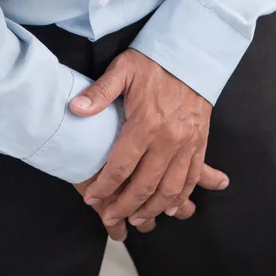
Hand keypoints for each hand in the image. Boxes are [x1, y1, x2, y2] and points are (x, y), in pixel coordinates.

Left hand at [70, 49, 228, 227]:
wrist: (193, 56)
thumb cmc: (155, 63)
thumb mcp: (123, 70)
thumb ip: (99, 92)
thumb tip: (74, 109)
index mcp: (146, 124)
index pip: (120, 167)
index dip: (104, 188)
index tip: (91, 200)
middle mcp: (168, 140)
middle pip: (144, 186)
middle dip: (125, 207)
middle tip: (110, 216)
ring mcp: (187, 144)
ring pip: (170, 189)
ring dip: (153, 209)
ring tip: (137, 220)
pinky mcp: (200, 144)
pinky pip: (192, 178)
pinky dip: (181, 197)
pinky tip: (170, 208)